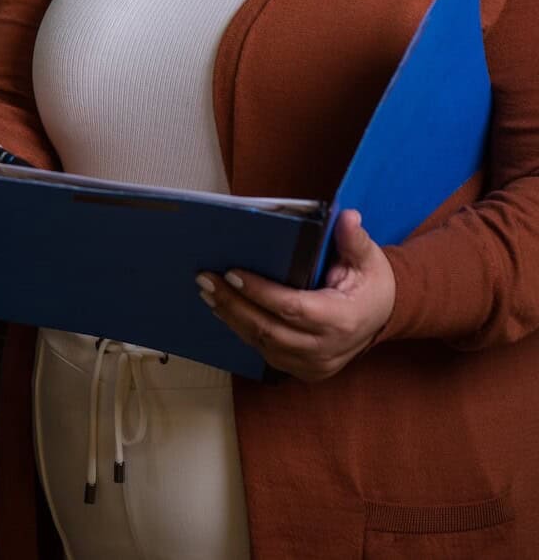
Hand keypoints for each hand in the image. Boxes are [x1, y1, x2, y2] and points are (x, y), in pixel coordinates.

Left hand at [196, 209, 395, 381]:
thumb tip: (346, 216)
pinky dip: (243, 331)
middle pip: (269, 330)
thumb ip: (353, 239)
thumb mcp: (368, 258)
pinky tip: (225, 310)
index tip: (232, 272)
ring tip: (208, 292)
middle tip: (205, 279)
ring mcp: (314, 365)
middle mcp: (326, 348)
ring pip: (263, 345)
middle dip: (233, 304)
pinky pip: (267, 353)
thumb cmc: (370, 283)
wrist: (382, 317)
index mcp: (342, 319)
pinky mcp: (305, 370)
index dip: (259, 292)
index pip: (292, 308)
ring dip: (231, 318)